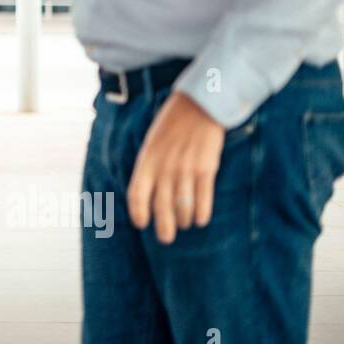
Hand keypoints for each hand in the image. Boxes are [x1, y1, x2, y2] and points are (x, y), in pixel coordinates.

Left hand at [127, 91, 224, 244]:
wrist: (199, 105)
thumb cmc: (172, 124)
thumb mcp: (152, 143)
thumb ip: (150, 166)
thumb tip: (149, 192)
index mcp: (147, 161)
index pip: (136, 194)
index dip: (138, 212)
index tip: (141, 224)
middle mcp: (164, 168)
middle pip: (160, 207)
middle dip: (163, 227)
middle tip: (166, 238)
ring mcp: (185, 169)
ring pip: (182, 207)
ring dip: (183, 220)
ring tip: (185, 223)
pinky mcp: (206, 168)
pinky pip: (203, 199)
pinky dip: (202, 213)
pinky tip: (201, 220)